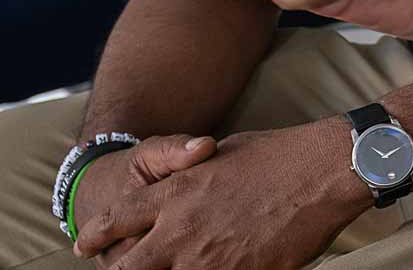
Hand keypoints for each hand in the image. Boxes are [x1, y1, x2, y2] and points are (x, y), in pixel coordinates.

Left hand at [74, 122, 368, 268]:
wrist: (326, 169)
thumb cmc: (282, 154)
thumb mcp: (224, 155)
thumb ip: (193, 178)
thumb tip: (184, 189)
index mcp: (176, 193)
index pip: (117, 220)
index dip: (98, 236)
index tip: (85, 245)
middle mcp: (181, 229)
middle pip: (130, 266)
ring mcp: (209, 258)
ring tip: (180, 268)